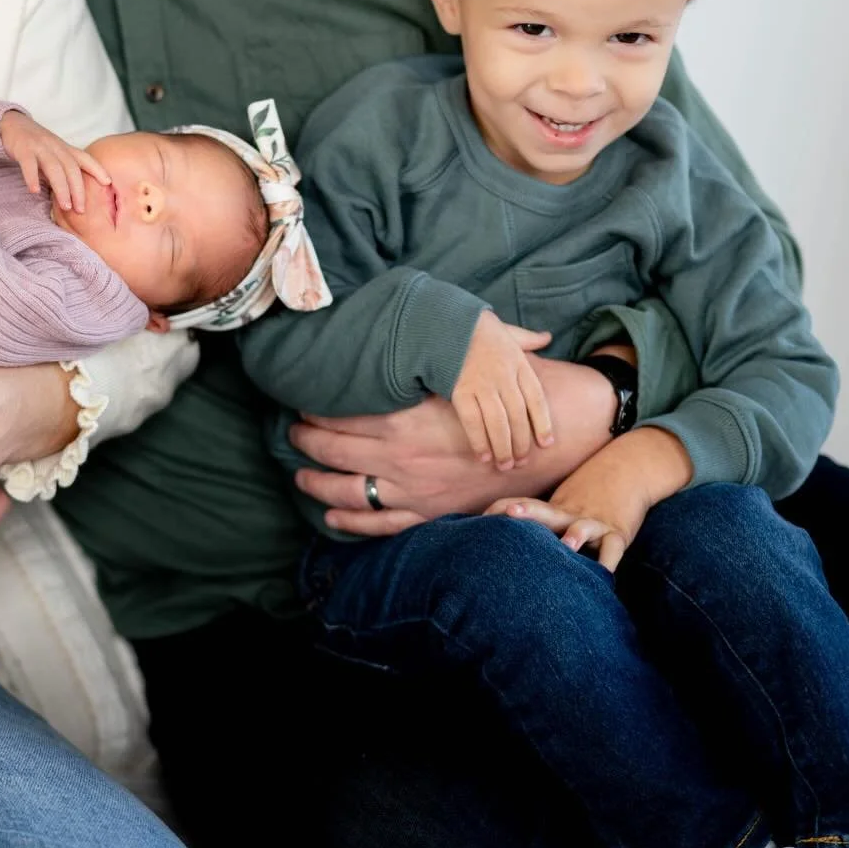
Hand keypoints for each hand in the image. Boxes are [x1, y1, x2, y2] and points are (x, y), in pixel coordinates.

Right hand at [0, 109, 110, 211]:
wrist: (13, 124)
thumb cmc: (37, 146)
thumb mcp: (55, 155)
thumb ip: (64, 171)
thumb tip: (75, 196)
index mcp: (65, 149)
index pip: (85, 159)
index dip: (98, 169)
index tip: (108, 183)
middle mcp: (56, 147)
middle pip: (71, 168)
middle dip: (78, 190)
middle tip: (81, 210)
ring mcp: (40, 148)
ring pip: (54, 168)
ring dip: (61, 188)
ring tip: (65, 207)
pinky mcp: (23, 149)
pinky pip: (29, 164)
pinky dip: (32, 178)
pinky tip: (34, 191)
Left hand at [291, 356, 616, 535]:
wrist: (556, 438)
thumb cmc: (508, 394)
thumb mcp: (466, 364)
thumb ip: (435, 351)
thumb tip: (404, 322)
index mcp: (408, 417)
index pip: (345, 414)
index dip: (317, 409)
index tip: (303, 402)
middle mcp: (403, 457)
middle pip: (337, 450)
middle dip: (307, 442)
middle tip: (292, 433)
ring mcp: (415, 490)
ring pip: (349, 492)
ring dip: (317, 483)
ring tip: (299, 474)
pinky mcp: (431, 513)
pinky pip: (381, 525)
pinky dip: (352, 523)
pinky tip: (331, 517)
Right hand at [450, 312, 552, 468]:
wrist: (444, 322)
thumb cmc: (476, 327)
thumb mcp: (508, 330)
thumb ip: (528, 339)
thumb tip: (547, 337)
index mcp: (518, 363)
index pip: (537, 399)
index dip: (543, 424)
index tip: (547, 444)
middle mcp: (503, 376)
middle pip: (518, 416)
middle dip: (521, 443)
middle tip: (522, 462)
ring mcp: (482, 384)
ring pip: (498, 423)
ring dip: (503, 448)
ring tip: (505, 465)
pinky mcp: (460, 391)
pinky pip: (473, 422)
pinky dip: (479, 441)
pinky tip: (483, 456)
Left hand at [485, 426, 693, 572]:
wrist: (630, 471)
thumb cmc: (588, 500)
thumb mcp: (561, 507)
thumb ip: (540, 522)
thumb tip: (503, 539)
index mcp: (553, 510)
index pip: (522, 505)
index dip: (500, 508)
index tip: (477, 518)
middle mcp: (570, 515)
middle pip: (545, 512)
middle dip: (526, 512)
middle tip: (508, 514)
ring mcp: (594, 523)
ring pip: (583, 528)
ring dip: (575, 535)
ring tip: (567, 545)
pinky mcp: (618, 533)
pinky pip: (613, 547)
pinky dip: (609, 560)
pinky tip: (604, 574)